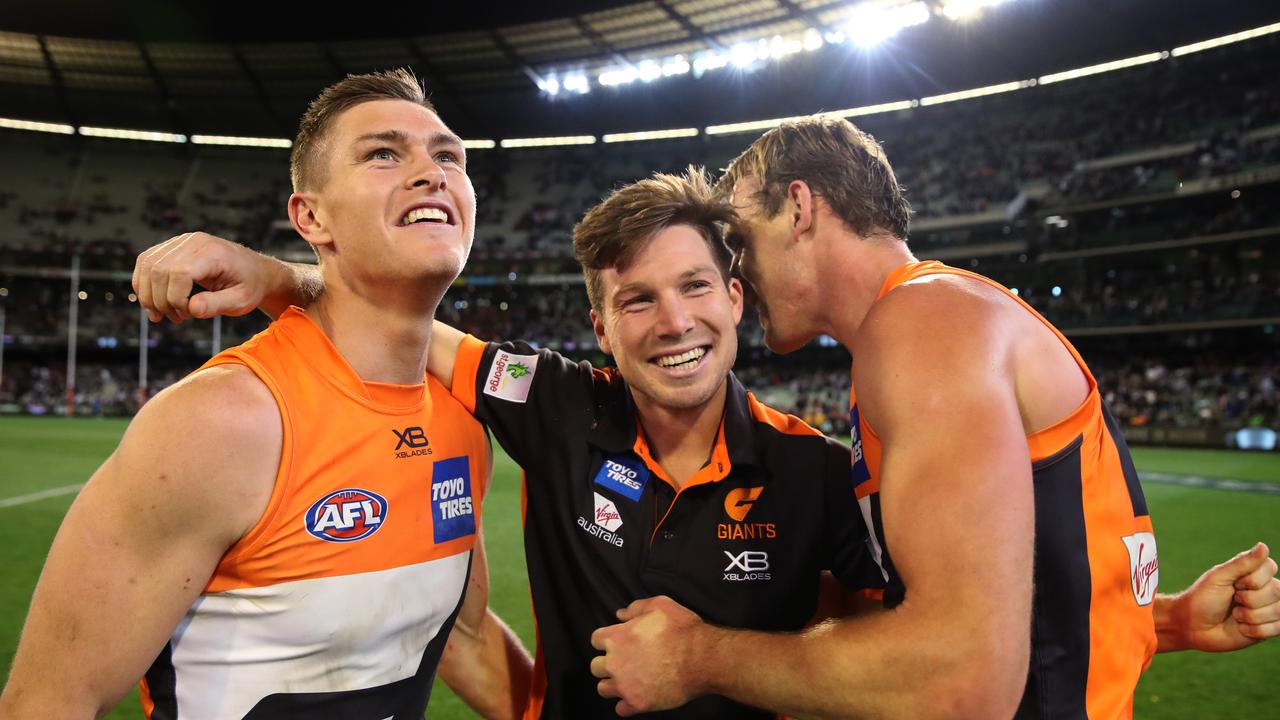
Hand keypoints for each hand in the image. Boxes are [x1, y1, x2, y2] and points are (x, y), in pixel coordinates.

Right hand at [132, 232, 274, 322]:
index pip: (180, 273)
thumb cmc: (250, 286)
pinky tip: (154, 302)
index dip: (176, 299)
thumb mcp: (241, 301)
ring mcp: (181, 241)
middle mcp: (194, 241)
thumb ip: (217, 305)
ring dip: (148, 294)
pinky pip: (147, 261)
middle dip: (160, 300)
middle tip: (177, 318)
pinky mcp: (173, 246)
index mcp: (214, 253)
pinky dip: (143, 283)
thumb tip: (192, 309)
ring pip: (147, 265)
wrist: (254, 270)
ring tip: (163, 314)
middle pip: (158, 269)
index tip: (187, 315)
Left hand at [589, 596, 709, 715]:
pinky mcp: (638, 703)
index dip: (607, 640)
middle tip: (625, 662)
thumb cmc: (683, 630)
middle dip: (608, 663)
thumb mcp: (660, 605)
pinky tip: (637, 696)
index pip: (595, 640)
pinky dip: (626, 704)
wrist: (703, 659)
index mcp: (617, 638)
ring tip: (628, 680)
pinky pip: (620, 709)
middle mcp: (615, 663)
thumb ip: (636, 608)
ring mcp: (625, 685)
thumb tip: (620, 614)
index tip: (619, 642)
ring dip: (613, 684)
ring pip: (603, 689)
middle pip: (595, 666)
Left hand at [1163, 542, 1279, 651]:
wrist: (1193, 627)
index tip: (1234, 584)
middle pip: (1277, 590)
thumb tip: (1264, 546)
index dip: (1253, 578)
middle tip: (1233, 600)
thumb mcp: (1219, 577)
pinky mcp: (1268, 629)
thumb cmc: (1203, 598)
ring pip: (1278, 610)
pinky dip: (1254, 630)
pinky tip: (1241, 628)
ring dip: (1251, 616)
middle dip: (1250, 599)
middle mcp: (1264, 589)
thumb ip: (1242, 563)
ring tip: (1235, 615)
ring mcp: (1267, 609)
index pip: (1271, 567)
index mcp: (1252, 573)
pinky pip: (1277, 628)